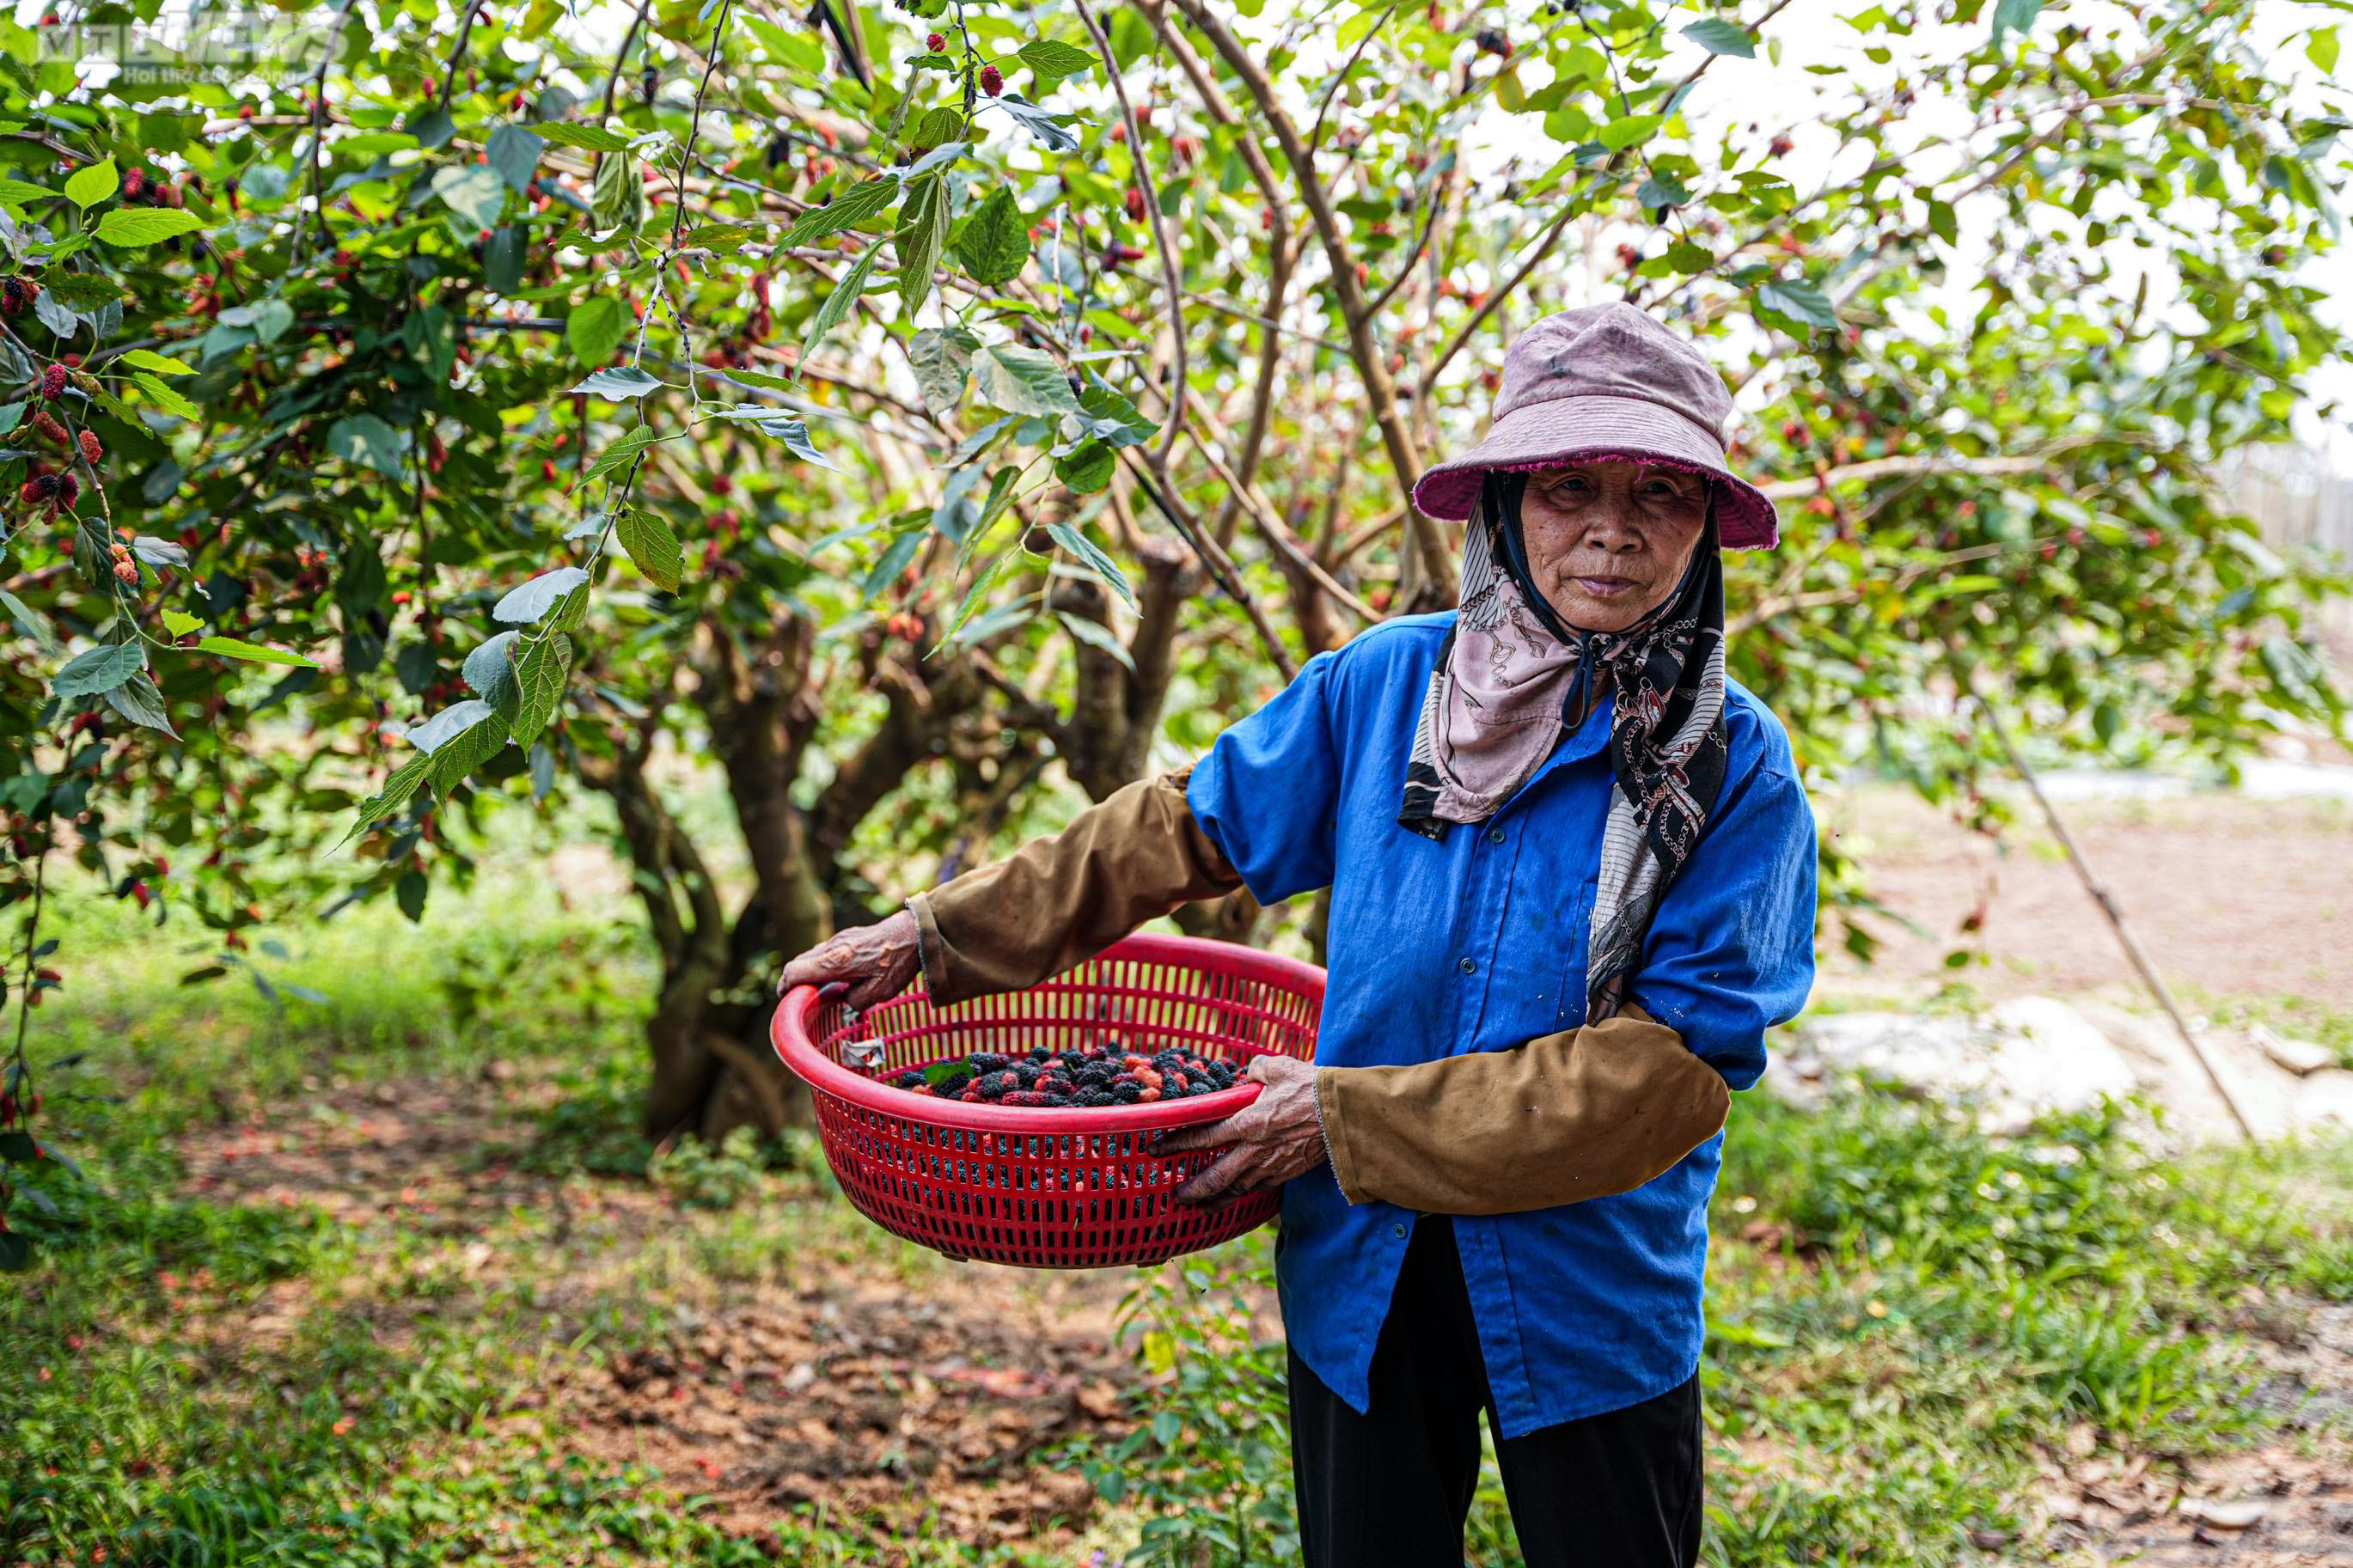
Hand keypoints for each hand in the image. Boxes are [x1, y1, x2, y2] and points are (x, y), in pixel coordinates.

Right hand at [779, 908, 922, 1012]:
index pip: (794, 971)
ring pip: (812, 955)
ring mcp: (840, 938)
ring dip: (808, 971)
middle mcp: (832, 947)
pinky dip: (820, 963)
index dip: (785, 987)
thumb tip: (846, 1000)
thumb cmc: (898, 962)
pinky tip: (834, 974)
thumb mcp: (880, 992)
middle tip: (797, 997)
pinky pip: (825, 949)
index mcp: (835, 962)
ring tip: (815, 988)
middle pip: (798, 962)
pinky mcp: (849, 935)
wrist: (916, 931)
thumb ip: (856, 1001)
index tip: (786, 999)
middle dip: (793, 980)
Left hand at [1158, 1055, 1325, 1205]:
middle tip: (1175, 1196)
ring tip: (1200, 1208)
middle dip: (1192, 1190)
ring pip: (1238, 1189)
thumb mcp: (1279, 1067)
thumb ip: (1256, 1069)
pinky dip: (1245, 1195)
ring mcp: (1273, 1165)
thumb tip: (1249, 1072)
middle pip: (1216, 1177)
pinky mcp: (1289, 1172)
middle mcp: (1255, 1150)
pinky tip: (1238, 1196)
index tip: (1156, 1150)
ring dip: (1216, 1201)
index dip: (1176, 1144)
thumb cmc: (1312, 1088)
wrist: (1346, 1114)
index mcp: (1247, 1123)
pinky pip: (1261, 1189)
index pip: (1202, 1137)